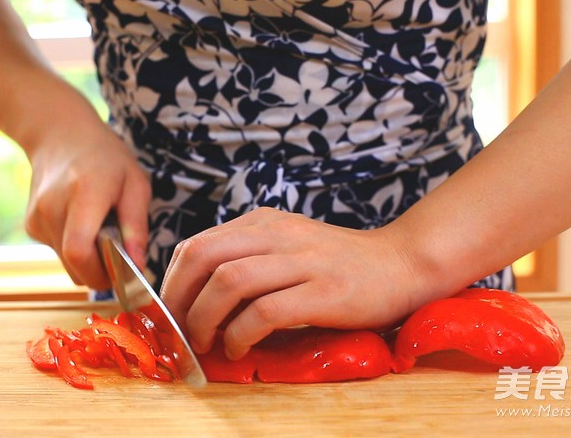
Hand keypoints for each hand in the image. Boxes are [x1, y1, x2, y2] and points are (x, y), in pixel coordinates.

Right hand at [24, 120, 150, 288]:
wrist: (61, 135)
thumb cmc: (106, 158)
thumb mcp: (135, 184)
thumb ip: (137, 227)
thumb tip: (138, 267)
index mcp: (84, 195)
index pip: (79, 251)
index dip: (101, 272)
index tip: (123, 272)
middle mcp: (52, 208)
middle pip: (74, 264)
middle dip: (101, 272)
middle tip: (119, 255)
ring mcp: (37, 218)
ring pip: (67, 264)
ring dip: (89, 260)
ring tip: (101, 230)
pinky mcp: (31, 226)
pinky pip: (58, 253)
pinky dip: (75, 249)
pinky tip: (83, 223)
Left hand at [160, 207, 424, 359]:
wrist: (401, 264)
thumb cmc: (340, 263)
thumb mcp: (289, 246)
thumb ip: (249, 259)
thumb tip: (198, 296)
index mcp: (264, 223)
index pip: (198, 244)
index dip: (173, 282)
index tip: (169, 314)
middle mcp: (278, 234)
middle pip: (204, 256)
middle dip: (179, 298)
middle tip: (179, 331)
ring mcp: (303, 259)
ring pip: (229, 280)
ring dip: (205, 318)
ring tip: (206, 343)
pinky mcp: (325, 290)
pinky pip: (266, 310)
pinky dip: (241, 333)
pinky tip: (239, 348)